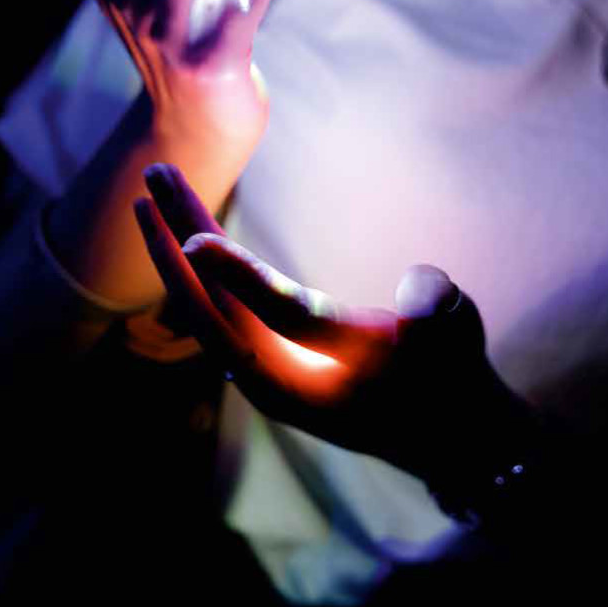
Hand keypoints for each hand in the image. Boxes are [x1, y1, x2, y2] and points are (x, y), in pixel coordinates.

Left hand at [134, 163, 527, 487]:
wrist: (443, 434)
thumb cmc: (452, 372)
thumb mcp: (455, 334)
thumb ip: (438, 310)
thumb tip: (417, 292)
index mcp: (333, 368)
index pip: (279, 314)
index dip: (239, 275)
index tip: (194, 238)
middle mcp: (285, 382)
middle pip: (219, 305)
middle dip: (182, 236)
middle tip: (156, 172)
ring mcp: (265, 380)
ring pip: (205, 310)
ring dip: (175, 249)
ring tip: (152, 191)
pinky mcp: (260, 371)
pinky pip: (213, 317)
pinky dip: (192, 274)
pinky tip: (177, 238)